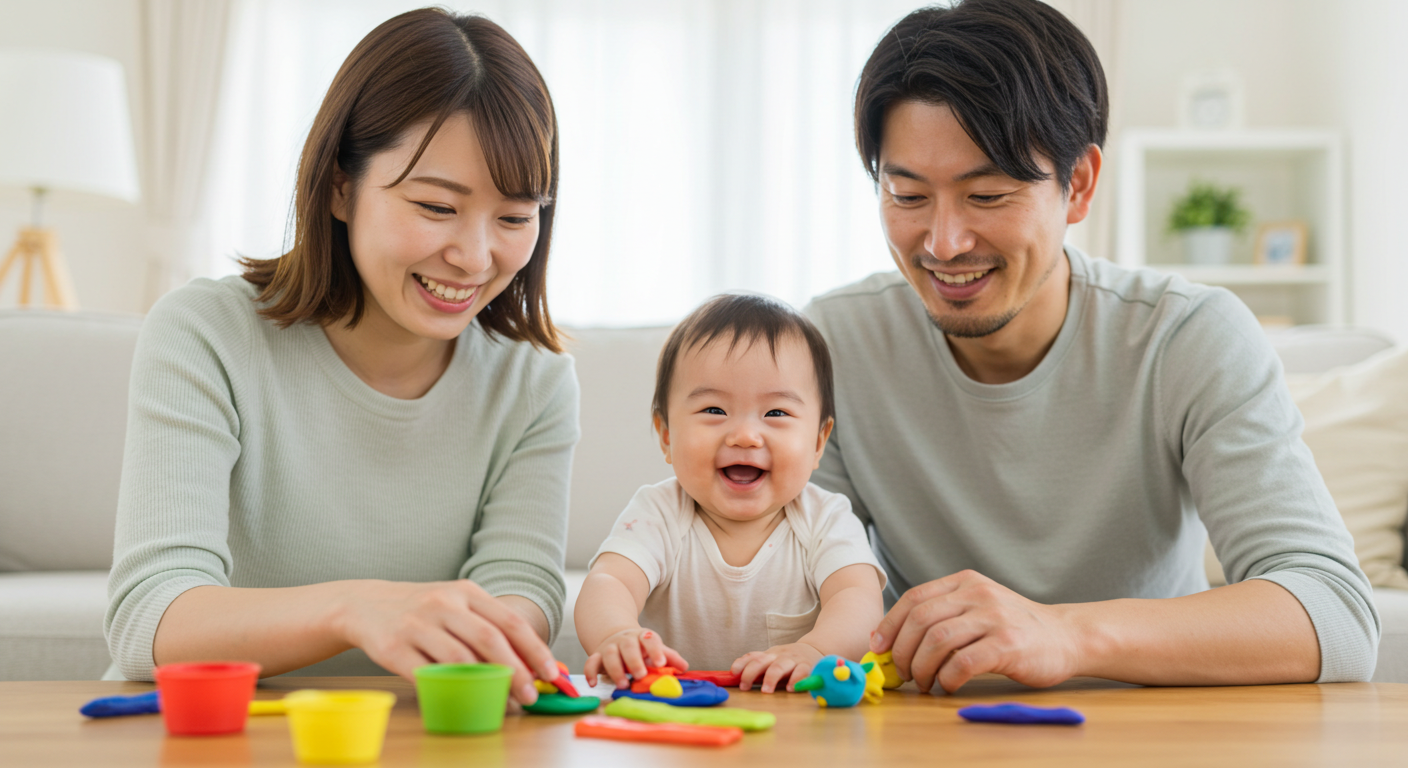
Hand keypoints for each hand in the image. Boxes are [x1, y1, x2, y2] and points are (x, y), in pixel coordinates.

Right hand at [333, 579, 558, 703]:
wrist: (364, 604)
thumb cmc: (422, 610)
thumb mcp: (454, 604)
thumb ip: (486, 625)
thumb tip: (528, 663)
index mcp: (466, 592)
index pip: (509, 621)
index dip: (533, 649)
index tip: (550, 673)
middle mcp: (443, 603)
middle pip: (489, 640)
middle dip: (516, 671)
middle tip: (531, 695)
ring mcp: (417, 624)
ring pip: (460, 659)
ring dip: (485, 685)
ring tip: (503, 702)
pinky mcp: (393, 647)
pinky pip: (426, 674)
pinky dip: (448, 689)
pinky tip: (463, 699)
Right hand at [584, 628, 688, 687]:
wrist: (617, 636)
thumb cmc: (641, 647)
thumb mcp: (655, 648)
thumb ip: (669, 657)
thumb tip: (684, 667)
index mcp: (642, 637)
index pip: (650, 640)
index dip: (655, 650)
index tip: (660, 663)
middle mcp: (625, 640)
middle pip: (629, 646)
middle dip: (634, 661)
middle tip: (641, 675)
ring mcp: (610, 646)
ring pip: (610, 654)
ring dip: (615, 669)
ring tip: (623, 683)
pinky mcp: (597, 655)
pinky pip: (591, 661)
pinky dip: (590, 671)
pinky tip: (593, 683)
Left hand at [731, 643, 823, 692]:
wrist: (816, 647)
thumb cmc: (790, 659)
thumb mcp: (773, 660)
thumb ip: (759, 668)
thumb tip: (739, 679)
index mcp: (769, 654)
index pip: (752, 656)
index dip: (741, 663)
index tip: (733, 672)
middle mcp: (779, 655)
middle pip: (762, 661)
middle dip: (751, 673)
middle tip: (744, 686)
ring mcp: (793, 660)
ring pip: (779, 666)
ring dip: (771, 678)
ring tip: (766, 691)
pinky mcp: (808, 666)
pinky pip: (801, 671)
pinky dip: (795, 680)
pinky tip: (791, 689)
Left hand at [870, 570, 1081, 693]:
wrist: (1066, 636)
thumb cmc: (1015, 627)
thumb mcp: (979, 606)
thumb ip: (946, 613)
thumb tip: (896, 640)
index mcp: (965, 583)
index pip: (914, 598)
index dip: (890, 624)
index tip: (878, 647)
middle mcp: (977, 594)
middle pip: (920, 620)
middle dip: (902, 650)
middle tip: (902, 672)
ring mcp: (993, 617)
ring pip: (937, 640)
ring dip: (922, 667)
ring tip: (924, 682)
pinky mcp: (1008, 644)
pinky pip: (962, 662)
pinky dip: (947, 678)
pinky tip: (948, 686)